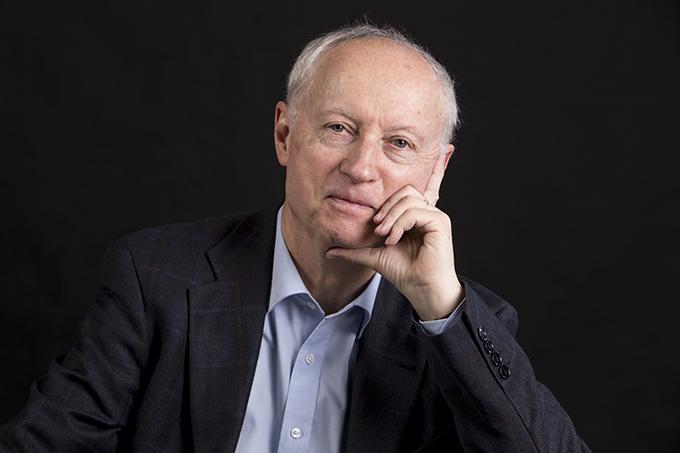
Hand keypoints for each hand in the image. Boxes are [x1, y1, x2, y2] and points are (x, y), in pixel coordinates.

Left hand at [326, 152, 463, 320]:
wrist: (420, 289)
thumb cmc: (403, 272)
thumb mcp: (374, 255)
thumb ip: (354, 250)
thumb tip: (330, 251)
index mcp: (418, 214)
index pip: (428, 184)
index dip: (437, 167)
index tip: (446, 148)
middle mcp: (429, 211)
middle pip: (405, 190)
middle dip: (387, 207)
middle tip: (377, 229)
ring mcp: (436, 215)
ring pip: (408, 199)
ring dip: (391, 216)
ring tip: (385, 236)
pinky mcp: (440, 222)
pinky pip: (414, 211)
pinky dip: (400, 223)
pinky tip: (395, 238)